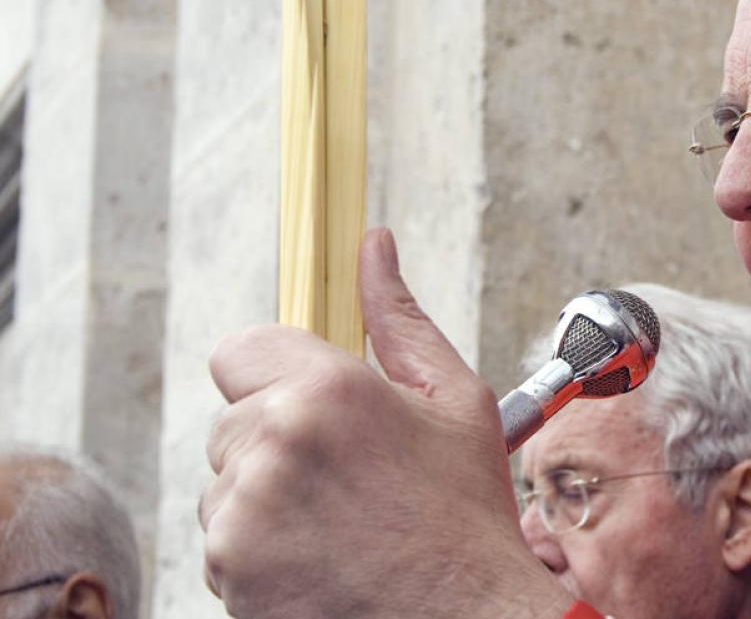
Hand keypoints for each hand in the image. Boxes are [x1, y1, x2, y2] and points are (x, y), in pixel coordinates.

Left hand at [200, 228, 571, 618]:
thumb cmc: (465, 513)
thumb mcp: (453, 400)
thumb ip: (399, 318)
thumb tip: (373, 244)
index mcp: (326, 389)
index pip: (238, 350)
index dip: (275, 377)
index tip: (314, 410)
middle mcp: (271, 443)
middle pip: (232, 421)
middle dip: (276, 442)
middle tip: (346, 479)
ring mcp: (241, 514)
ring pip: (223, 483)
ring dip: (263, 499)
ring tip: (336, 525)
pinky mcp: (226, 572)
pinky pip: (219, 541)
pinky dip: (256, 550)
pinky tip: (319, 560)